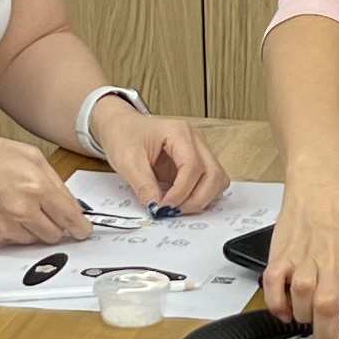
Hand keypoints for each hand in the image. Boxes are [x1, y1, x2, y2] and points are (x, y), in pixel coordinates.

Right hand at [0, 132, 90, 248]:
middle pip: (55, 235)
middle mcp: (23, 210)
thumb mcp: (27, 153)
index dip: (79, 227)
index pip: (70, 218)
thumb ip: (53, 179)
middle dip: (54, 225)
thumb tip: (69, 203)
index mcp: (36, 186)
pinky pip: (11, 241)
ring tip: (13, 204)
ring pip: (34, 240)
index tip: (82, 230)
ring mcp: (5, 227)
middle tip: (42, 211)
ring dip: (31, 228)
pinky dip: (10, 230)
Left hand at [92, 102, 230, 215]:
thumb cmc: (124, 136)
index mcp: (179, 132)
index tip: (165, 207)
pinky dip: (202, 195)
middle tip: (174, 212)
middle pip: (213, 173)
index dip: (181, 191)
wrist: (121, 127)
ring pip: (217, 179)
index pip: (192, 166)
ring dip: (202, 198)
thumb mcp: (127, 162)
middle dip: (197, 199)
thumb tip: (158, 208)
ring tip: (178, 207)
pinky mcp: (198, 161)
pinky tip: (182, 201)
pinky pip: (211, 182)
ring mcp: (200, 149)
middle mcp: (195, 139)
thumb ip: (144, 186)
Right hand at [259, 172, 338, 338]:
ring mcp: (304, 263)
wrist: (320, 187)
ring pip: (302, 307)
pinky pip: (275, 293)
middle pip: (328, 314)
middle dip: (328, 335)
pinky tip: (286, 308)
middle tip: (329, 335)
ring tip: (309, 311)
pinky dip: (279, 307)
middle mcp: (333, 268)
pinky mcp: (280, 259)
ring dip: (305, 318)